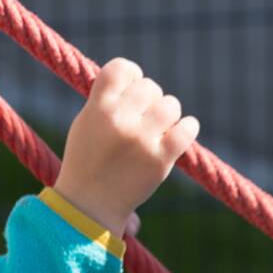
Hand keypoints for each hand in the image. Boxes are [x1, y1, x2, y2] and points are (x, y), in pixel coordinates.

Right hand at [53, 58, 198, 236]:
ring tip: (158, 130)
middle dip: (150, 100)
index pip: (122, 68)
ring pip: (170, 105)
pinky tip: (179, 134)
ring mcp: (141, 139)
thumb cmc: (87, 162)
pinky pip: (187, 129)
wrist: (90, 204)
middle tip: (143, 119)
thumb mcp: (85, 124)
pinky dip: (187, 129)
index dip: (132, 75)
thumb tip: (135, 80)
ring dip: (167, 115)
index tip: (132, 88)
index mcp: (97, 108)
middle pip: (150, 87)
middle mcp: (119, 120)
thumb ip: (106, 100)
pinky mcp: (160, 158)